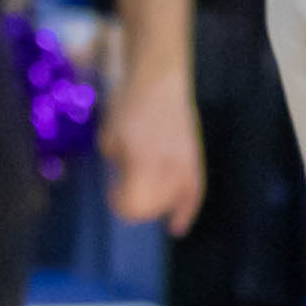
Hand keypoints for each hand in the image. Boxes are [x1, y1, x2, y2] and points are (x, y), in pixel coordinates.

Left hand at [99, 65, 202, 234]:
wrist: (159, 79)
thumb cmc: (127, 106)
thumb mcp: (109, 139)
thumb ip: (119, 165)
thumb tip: (124, 180)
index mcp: (144, 162)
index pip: (134, 205)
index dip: (118, 204)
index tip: (111, 189)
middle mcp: (169, 166)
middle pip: (153, 207)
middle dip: (136, 206)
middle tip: (124, 190)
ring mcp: (185, 161)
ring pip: (174, 201)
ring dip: (158, 205)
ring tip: (147, 196)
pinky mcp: (194, 156)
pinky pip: (195, 190)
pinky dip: (186, 209)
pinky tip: (176, 226)